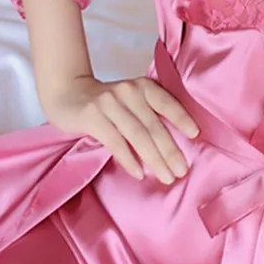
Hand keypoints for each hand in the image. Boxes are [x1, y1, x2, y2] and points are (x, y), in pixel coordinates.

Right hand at [43, 75, 199, 183]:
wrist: (67, 92)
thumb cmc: (107, 102)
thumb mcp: (131, 100)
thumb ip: (149, 113)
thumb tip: (177, 144)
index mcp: (143, 86)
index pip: (167, 103)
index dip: (182, 119)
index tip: (196, 135)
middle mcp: (128, 92)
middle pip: (154, 125)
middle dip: (170, 151)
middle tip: (182, 171)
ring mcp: (109, 103)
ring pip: (138, 135)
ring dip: (154, 159)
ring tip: (166, 176)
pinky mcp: (92, 116)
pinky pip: (115, 142)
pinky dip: (129, 159)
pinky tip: (139, 173)